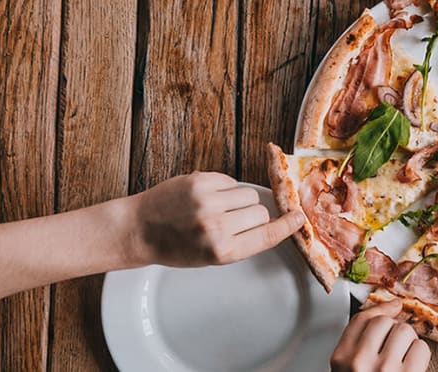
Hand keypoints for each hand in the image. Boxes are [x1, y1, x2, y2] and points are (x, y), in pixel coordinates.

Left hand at [129, 172, 304, 266]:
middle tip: (232, 222)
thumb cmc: (176, 247)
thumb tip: (273, 220)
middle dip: (252, 216)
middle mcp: (216, 227)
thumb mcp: (211, 257)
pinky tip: (208, 198)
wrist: (139, 230)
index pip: (267, 235)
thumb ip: (242, 242)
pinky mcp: (199, 181)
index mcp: (222, 251)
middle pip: (260, 212)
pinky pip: (230, 181)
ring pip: (248, 194)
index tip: (299, 219)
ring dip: (240, 200)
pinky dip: (224, 188)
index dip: (287, 226)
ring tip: (218, 209)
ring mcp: (207, 202)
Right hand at [331, 301, 430, 371]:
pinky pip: (421, 348)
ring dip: (409, 342)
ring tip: (403, 359)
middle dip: (394, 330)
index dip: (381, 309)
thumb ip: (358, 344)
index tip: (394, 306)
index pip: (361, 319)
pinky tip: (412, 367)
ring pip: (405, 330)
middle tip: (395, 348)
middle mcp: (359, 361)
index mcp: (341, 358)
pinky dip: (420, 356)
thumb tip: (393, 306)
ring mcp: (384, 368)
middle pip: (384, 321)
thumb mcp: (347, 368)